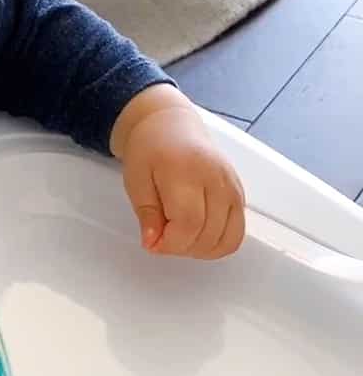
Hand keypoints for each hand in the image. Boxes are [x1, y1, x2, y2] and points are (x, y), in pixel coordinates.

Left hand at [112, 85, 245, 259]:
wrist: (169, 126)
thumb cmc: (150, 150)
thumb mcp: (135, 181)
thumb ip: (147, 214)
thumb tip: (154, 243)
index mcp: (188, 171)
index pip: (189, 224)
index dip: (170, 243)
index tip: (153, 242)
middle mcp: (217, 179)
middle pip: (208, 234)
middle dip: (180, 247)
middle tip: (162, 237)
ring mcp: (233, 187)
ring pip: (227, 239)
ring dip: (199, 249)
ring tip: (178, 235)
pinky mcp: (239, 195)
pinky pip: (236, 233)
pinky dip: (215, 244)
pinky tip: (195, 235)